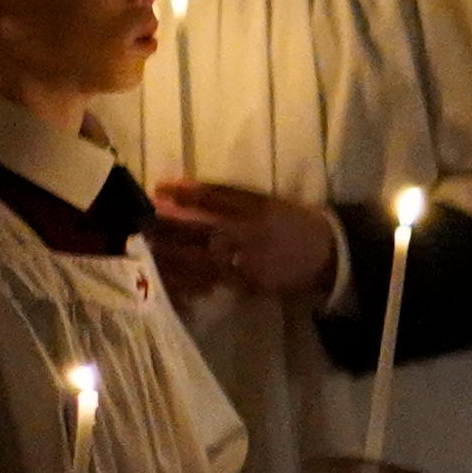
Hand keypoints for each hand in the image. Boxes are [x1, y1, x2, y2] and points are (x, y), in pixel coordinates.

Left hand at [149, 179, 343, 304]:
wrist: (330, 258)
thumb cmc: (297, 224)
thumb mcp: (268, 202)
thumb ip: (231, 198)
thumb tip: (185, 189)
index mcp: (256, 208)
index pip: (213, 197)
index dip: (184, 193)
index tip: (157, 188)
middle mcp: (249, 234)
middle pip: (199, 229)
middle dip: (168, 227)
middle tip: (140, 223)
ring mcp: (248, 262)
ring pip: (201, 259)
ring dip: (172, 255)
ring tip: (149, 249)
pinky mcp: (249, 284)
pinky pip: (213, 281)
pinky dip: (191, 280)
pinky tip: (172, 277)